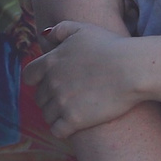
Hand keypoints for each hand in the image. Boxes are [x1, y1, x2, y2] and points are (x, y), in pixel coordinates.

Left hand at [29, 21, 143, 137]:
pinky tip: (72, 127)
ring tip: (69, 114)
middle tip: (65, 100)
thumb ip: (61, 29)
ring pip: (47, 115)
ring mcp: (62, 102)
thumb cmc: (111, 47)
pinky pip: (57, 130)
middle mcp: (52, 83)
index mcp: (50, 62)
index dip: (36, 81)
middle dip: (49, 99)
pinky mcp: (74, 119)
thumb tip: (46, 34)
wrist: (132, 69)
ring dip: (56, 115)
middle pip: (39, 97)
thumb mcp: (83, 29)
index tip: (47, 84)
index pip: (28, 76)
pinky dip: (62, 130)